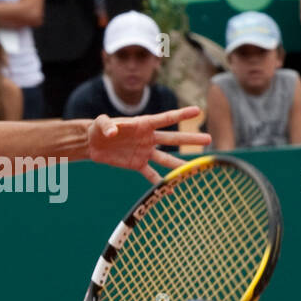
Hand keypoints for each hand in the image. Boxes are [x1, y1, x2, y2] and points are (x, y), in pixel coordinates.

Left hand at [86, 106, 210, 182]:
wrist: (93, 143)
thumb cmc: (98, 128)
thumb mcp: (100, 123)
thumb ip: (107, 125)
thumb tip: (113, 132)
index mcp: (143, 124)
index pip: (166, 118)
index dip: (181, 114)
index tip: (197, 111)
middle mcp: (148, 138)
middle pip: (173, 139)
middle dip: (190, 139)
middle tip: (208, 139)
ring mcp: (144, 152)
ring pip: (166, 158)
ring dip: (180, 164)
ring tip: (194, 168)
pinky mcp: (137, 164)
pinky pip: (151, 174)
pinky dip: (160, 182)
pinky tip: (170, 190)